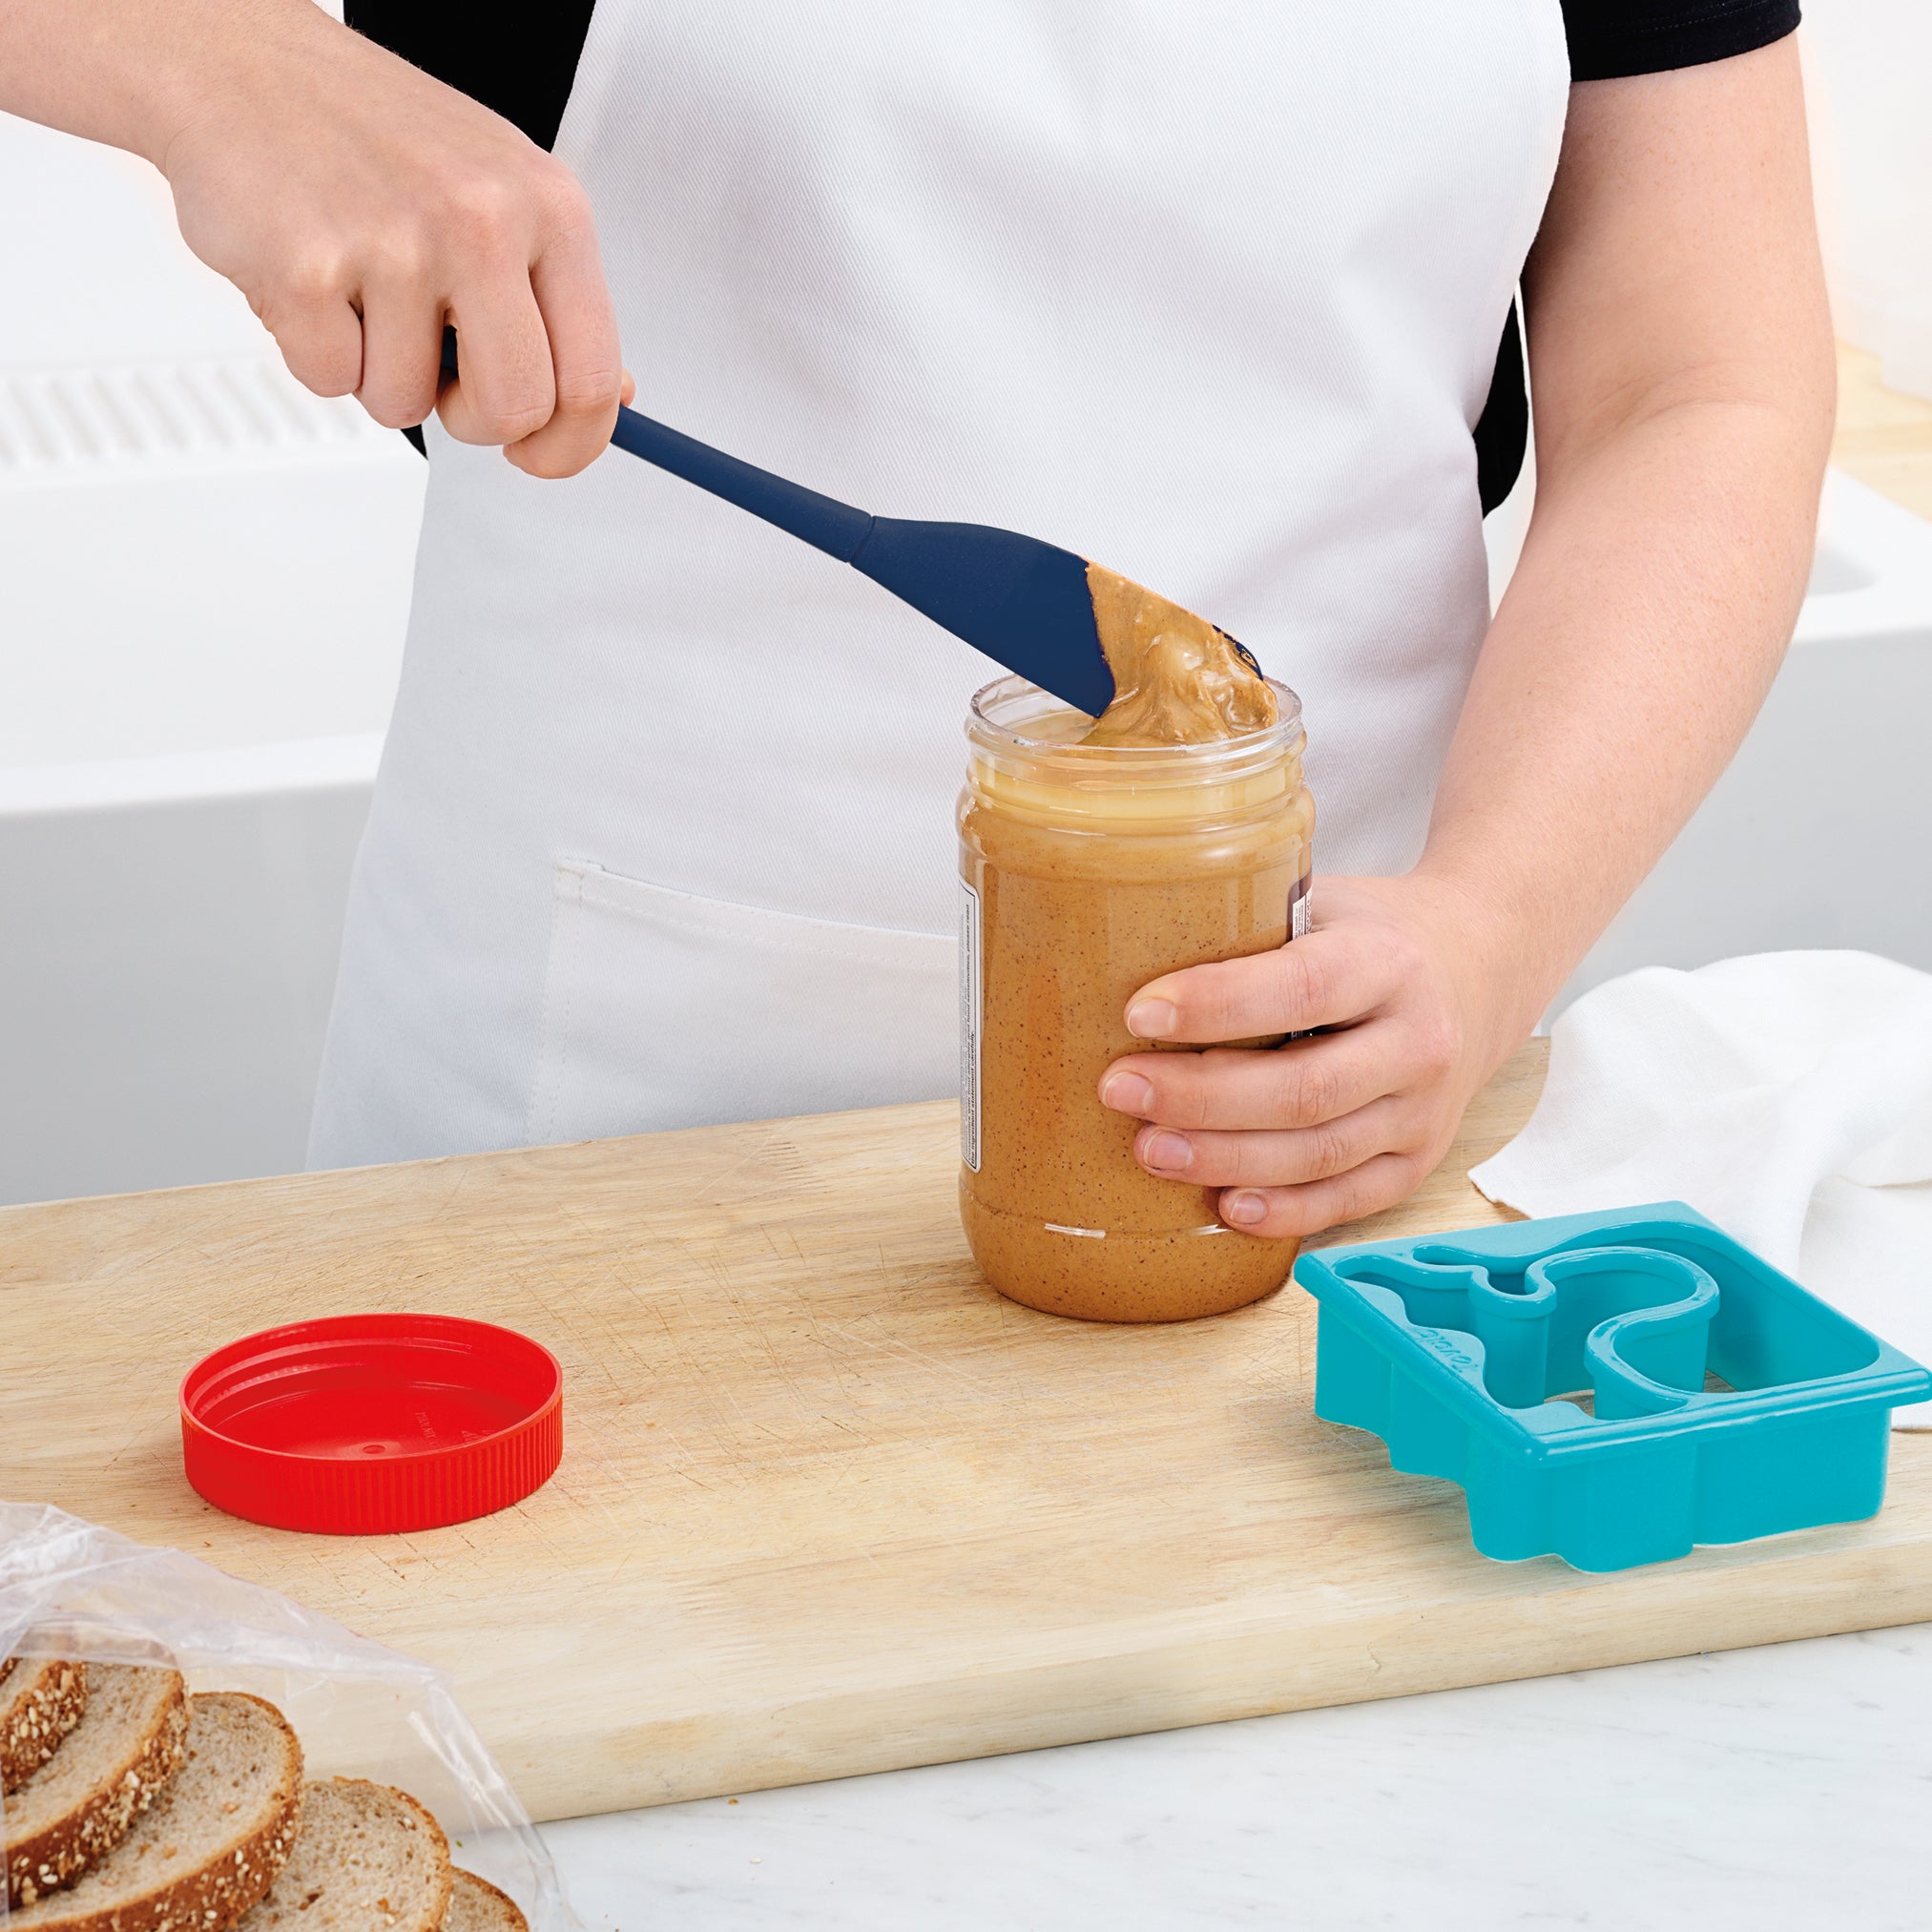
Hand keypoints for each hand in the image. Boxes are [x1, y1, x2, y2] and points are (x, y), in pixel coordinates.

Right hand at [158, 1, 622, 475]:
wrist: (234, 61)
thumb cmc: (368, 131)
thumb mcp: (497, 191)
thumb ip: (554, 298)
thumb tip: (613, 394)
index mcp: (549, 208)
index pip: (591, 379)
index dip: (567, 444)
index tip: (539, 454)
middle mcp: (483, 220)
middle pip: (512, 411)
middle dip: (471, 420)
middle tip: (439, 375)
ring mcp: (396, 243)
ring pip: (409, 405)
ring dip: (376, 373)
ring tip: (357, 289)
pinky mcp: (306, 269)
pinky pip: (329, 382)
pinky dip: (312, 351)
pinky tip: (310, 276)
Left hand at [1096, 874, 1529, 1239]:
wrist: (1479, 967)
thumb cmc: (1369, 933)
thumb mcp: (1323, 902)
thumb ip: (1249, 920)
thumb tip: (1119, 935)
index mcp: (1389, 962)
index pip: (1301, 988)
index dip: (1218, 1005)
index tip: (1140, 1012)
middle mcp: (1419, 1041)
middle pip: (1304, 1088)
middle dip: (1201, 1098)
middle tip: (1119, 1089)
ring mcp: (1425, 1110)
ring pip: (1320, 1153)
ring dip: (1226, 1160)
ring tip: (1148, 1150)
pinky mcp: (1418, 1160)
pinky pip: (1349, 1199)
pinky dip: (1284, 1211)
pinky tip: (1223, 1208)